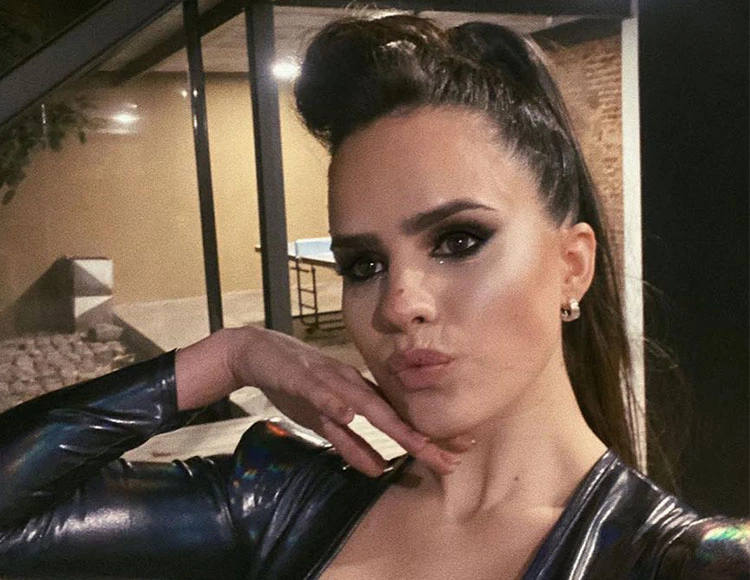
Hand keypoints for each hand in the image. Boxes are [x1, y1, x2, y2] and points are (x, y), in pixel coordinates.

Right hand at [176, 327, 465, 476]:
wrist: (259, 352)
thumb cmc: (298, 385)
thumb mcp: (325, 422)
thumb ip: (350, 443)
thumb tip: (378, 469)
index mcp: (359, 394)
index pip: (398, 419)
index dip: (425, 437)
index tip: (456, 454)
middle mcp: (351, 386)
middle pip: (390, 416)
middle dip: (420, 438)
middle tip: (450, 460)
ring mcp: (329, 380)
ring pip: (363, 404)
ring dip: (389, 425)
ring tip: (416, 445)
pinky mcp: (302, 378)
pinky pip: (319, 392)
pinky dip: (333, 402)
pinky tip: (347, 414)